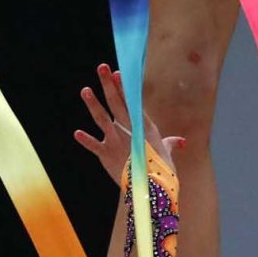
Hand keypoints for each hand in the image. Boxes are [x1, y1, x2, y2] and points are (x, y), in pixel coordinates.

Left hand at [73, 63, 185, 185]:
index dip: (124, 87)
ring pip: (102, 118)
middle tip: (102, 68)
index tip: (118, 73)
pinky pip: (93, 145)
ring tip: (85, 90)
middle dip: (109, 85)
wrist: (150, 188)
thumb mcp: (167, 154)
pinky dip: (85, 139)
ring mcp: (115, 141)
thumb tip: (180, 141)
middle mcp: (128, 130)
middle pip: (116, 103)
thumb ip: (170, 144)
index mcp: (143, 127)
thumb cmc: (161, 170)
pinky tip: (76, 133)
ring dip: (93, 104)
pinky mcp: (105, 154)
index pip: (132, 102)